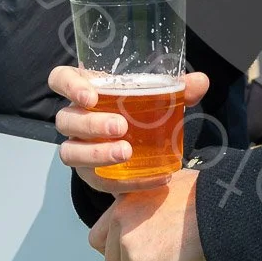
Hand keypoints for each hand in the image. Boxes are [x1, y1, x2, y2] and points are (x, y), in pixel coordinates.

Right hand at [52, 66, 210, 193]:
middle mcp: (75, 117)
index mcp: (87, 89)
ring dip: (96, 153)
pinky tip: (146, 179)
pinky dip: (120, 181)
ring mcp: (78, 146)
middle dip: (91, 124)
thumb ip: (179, 89)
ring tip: (125, 153)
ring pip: (70, 151)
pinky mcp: (89, 173)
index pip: (61, 79)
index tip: (90, 96)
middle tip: (120, 127)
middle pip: (66, 118)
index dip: (68, 85)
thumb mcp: (158, 97)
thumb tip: (200, 81)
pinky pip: (95, 180)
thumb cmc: (140, 110)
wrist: (140, 147)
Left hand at [89, 169, 203, 260]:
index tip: (131, 253)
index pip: (96, 239)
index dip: (114, 251)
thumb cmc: (199, 194)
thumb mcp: (161, 188)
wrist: (219, 203)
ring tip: (179, 255)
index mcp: (122, 203)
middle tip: (162, 256)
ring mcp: (130, 245)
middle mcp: (120, 222)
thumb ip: (141, 208)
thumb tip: (141, 228)